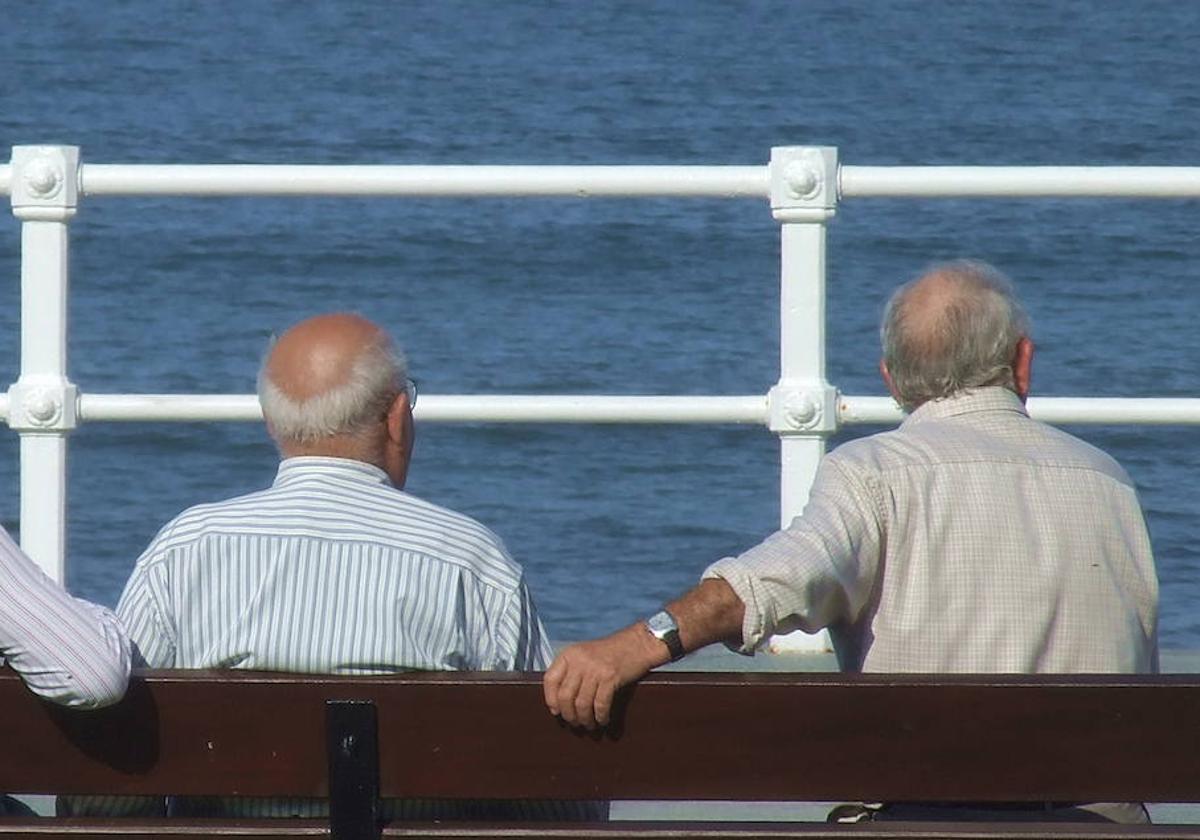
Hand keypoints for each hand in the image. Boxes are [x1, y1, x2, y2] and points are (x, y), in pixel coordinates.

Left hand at [543, 624, 665, 728]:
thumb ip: (570, 672)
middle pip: (565, 696)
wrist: (638, 643)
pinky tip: (602, 720)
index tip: (556, 711)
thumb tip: (557, 702)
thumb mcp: (584, 654)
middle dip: (569, 714)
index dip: (551, 699)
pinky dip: (600, 716)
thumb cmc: (611, 652)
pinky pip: (600, 704)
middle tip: (574, 722)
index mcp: (570, 654)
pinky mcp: (611, 677)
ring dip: (584, 719)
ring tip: (589, 724)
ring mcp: (595, 669)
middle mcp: (580, 660)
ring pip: (582, 704)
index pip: (550, 680)